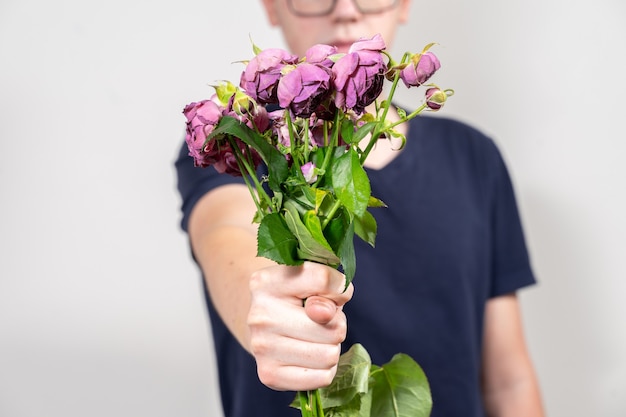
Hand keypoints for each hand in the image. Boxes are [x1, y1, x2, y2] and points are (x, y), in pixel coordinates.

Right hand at [247, 261, 353, 390]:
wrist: (264, 323)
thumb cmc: (296, 299)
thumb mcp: (311, 281)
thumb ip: (327, 285)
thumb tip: (325, 313)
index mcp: (267, 282)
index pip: (321, 279)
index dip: (338, 288)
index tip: (329, 292)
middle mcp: (260, 314)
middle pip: (333, 328)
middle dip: (337, 325)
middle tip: (321, 321)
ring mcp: (262, 347)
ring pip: (330, 355)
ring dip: (331, 347)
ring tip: (315, 338)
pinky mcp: (269, 375)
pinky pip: (322, 378)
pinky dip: (325, 369)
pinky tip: (311, 356)